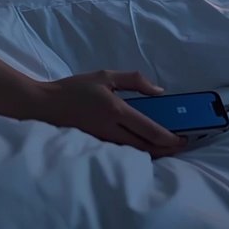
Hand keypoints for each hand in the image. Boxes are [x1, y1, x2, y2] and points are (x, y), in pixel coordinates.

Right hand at [33, 70, 184, 157]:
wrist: (45, 106)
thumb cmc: (75, 88)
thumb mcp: (104, 76)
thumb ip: (134, 80)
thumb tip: (159, 91)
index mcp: (116, 110)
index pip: (149, 130)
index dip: (169, 138)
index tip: (183, 138)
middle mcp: (112, 129)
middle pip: (146, 147)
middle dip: (168, 149)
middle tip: (182, 146)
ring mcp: (104, 141)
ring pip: (136, 153)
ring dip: (155, 153)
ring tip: (169, 148)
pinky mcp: (98, 146)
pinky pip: (124, 152)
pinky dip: (140, 153)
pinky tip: (147, 149)